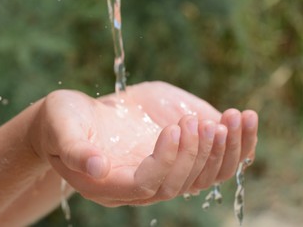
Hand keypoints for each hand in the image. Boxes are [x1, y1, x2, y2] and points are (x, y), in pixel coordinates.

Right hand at [36, 81, 257, 205]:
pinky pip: (210, 163)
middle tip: (200, 121)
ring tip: (233, 118)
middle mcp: (138, 185)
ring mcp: (159, 171)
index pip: (146, 185)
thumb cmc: (63, 122)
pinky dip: (231, 145)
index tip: (176, 127)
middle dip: (196, 153)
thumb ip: (74, 149)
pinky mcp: (174, 156)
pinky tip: (240, 119)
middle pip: (179, 184)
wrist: (76, 117)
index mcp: (110, 184)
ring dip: (222, 151)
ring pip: (201, 178)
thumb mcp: (62, 130)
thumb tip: (95, 166)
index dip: (166, 161)